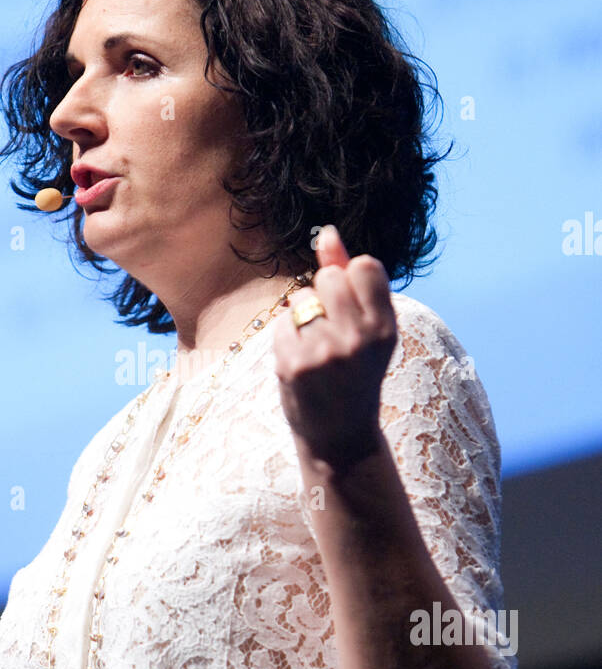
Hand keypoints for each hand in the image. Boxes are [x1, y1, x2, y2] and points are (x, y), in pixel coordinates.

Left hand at [273, 225, 396, 470]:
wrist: (340, 437)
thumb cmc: (355, 375)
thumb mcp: (367, 329)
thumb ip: (349, 277)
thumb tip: (327, 232)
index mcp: (385, 328)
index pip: (365, 265)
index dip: (352, 281)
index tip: (354, 308)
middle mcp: (358, 339)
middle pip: (328, 277)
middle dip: (325, 297)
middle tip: (334, 332)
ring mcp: (324, 352)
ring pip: (302, 298)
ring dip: (304, 317)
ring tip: (318, 348)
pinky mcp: (293, 364)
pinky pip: (282, 321)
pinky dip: (287, 336)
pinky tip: (301, 360)